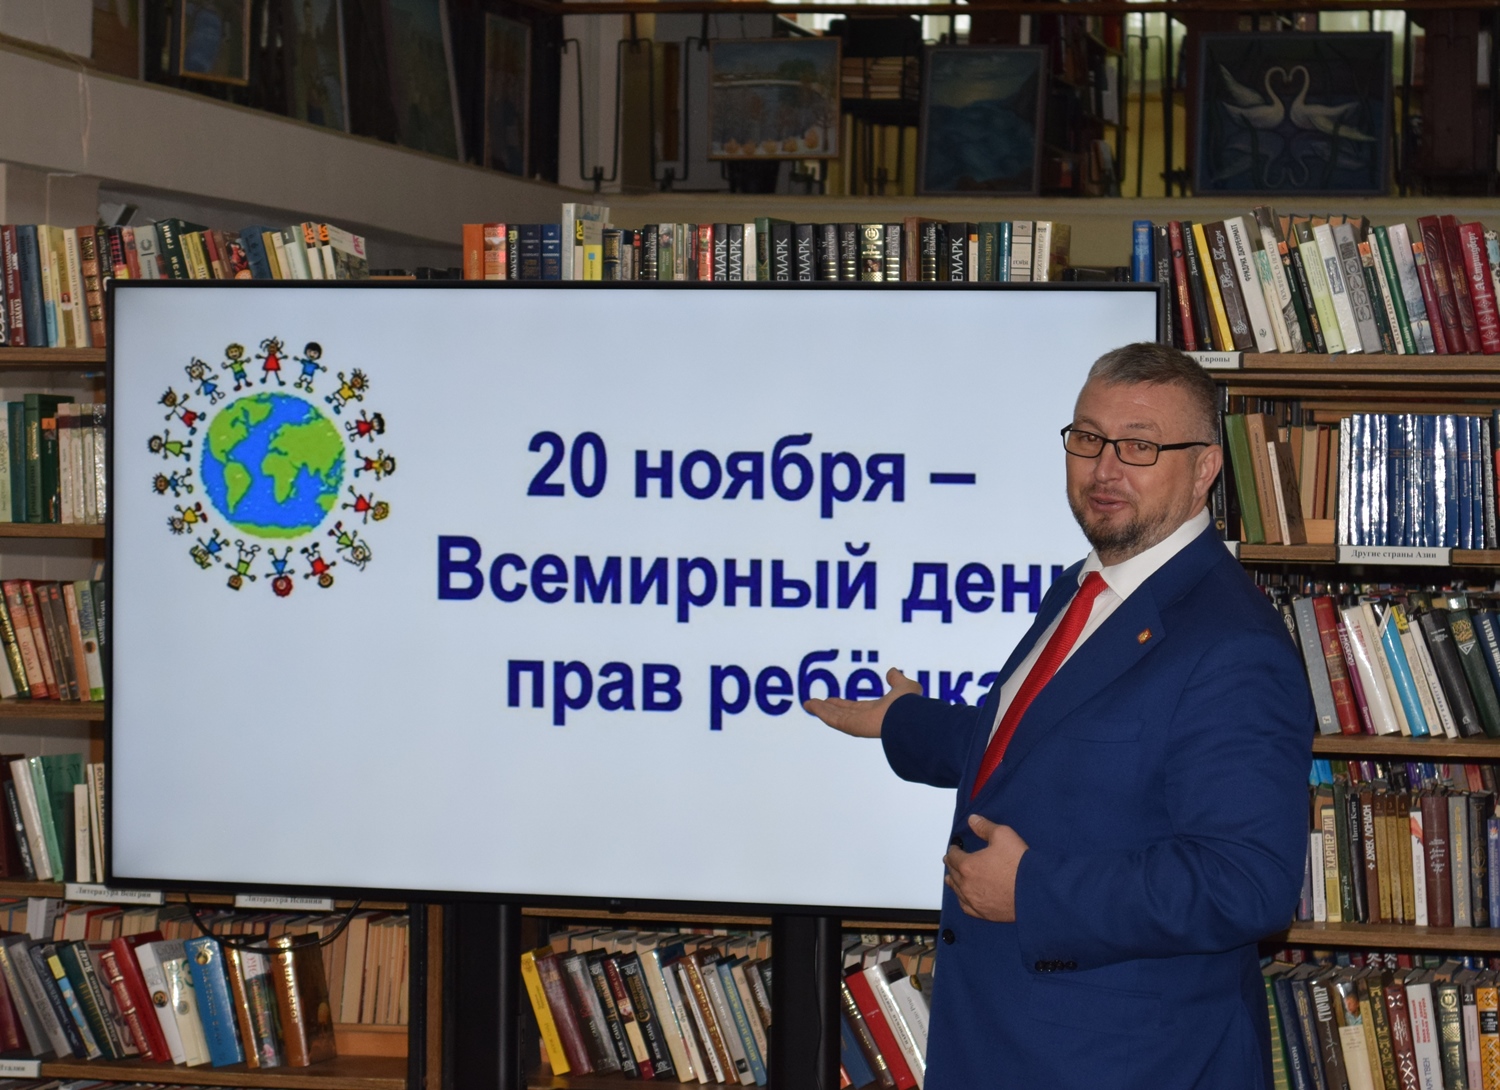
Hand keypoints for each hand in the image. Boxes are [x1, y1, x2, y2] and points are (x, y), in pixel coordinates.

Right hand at [803, 667, 920, 738]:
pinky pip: (832, 719)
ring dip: (820, 710)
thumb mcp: (904, 687)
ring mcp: (858, 724)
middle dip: (828, 708)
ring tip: (807, 703)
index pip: (855, 708)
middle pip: (841, 714)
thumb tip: (892, 671)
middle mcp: (865, 720)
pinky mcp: (852, 726)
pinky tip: (811, 705)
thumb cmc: (910, 705)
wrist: (910, 717)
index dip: (842, 704)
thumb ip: (897, 679)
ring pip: (834, 716)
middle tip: (814, 703)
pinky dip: (820, 712)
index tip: (831, 700)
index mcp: (877, 712)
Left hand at [943, 815, 1028, 921]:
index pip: (953, 856)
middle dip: (952, 865)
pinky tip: (963, 897)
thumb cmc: (1020, 864)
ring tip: (951, 878)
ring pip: (957, 890)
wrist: (1035, 890)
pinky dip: (962, 900)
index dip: (953, 850)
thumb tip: (972, 820)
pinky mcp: (984, 913)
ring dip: (953, 882)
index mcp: (968, 866)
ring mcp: (975, 901)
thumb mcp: (1003, 835)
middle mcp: (967, 885)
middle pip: (953, 873)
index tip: (955, 848)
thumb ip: (984, 827)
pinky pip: (966, 907)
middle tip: (952, 861)